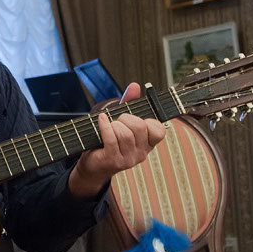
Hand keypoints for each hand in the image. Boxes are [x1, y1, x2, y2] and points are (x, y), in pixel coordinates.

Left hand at [68, 83, 166, 197]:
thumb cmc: (109, 141)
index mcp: (147, 144)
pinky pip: (111, 139)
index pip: (159, 131)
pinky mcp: (113, 160)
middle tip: (117, 121)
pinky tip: (101, 119)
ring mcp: (128, 159)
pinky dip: (105, 126)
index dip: (148, 121)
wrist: (93, 165)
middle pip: (139, 127)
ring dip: (113, 124)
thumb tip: (135, 85)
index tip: (136, 119)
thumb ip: (130, 103)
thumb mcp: (121, 121)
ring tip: (109, 126)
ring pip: (125, 133)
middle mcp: (141, 153)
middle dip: (125, 118)